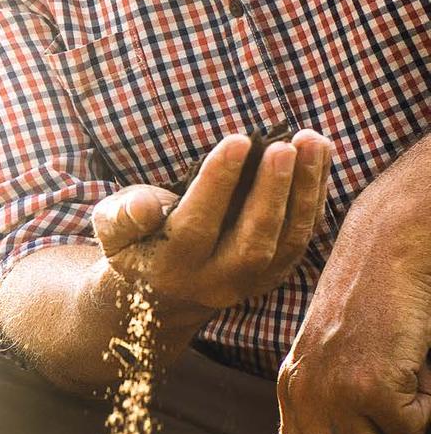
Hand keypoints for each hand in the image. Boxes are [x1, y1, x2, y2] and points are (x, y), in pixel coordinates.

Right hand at [91, 129, 332, 323]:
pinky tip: (320, 155)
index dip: (218, 183)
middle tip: (284, 146)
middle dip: (272, 192)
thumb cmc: (135, 243)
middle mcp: (215, 282)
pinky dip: (315, 196)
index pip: (197, 225)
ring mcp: (250, 282)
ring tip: (312, 141)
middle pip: (252, 242)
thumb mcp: (112, 229)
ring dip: (304, 190)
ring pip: (287, 242)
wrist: (162, 293)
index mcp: (171, 267)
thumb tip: (144, 205)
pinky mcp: (274, 273)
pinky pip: (302, 236)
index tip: (237, 140)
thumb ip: (121, 216)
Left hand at [277, 248, 430, 433]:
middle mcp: (303, 394)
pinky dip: (426, 408)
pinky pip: (408, 432)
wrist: (391, 248)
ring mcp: (332, 392)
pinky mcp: (368, 386)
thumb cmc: (377, 299)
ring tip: (412, 388)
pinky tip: (419, 369)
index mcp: (293, 388)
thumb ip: (332, 406)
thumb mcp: (338, 357)